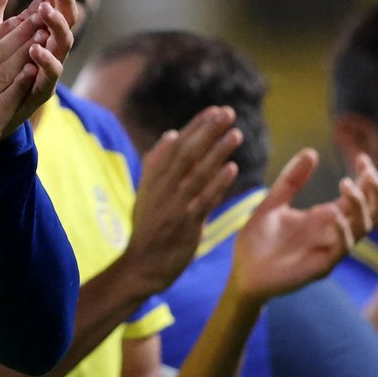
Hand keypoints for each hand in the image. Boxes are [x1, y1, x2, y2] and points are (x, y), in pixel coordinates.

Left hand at [0, 0, 76, 133]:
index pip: (52, 4)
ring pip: (62, 47)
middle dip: (63, 1)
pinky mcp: (37, 94)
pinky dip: (45, 63)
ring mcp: (45, 72)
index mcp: (37, 33)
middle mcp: (47, 51)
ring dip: (56, 27)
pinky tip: (36, 49)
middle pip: (65, 21)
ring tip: (45, 11)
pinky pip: (49, 78)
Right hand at [121, 106, 242, 292]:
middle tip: (228, 112)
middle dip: (208, 131)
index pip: (177, 145)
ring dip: (217, 152)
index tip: (214, 110)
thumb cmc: (147, 229)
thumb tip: (171, 134)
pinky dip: (218, 183)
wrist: (141, 266)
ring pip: (198, 173)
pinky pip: (204, 200)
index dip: (196, 126)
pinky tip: (232, 168)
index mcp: (153, 178)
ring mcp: (174, 206)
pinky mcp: (186, 224)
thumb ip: (158, 164)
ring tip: (236, 133)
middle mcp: (163, 188)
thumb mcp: (146, 192)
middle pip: (187, 153)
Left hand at [229, 150, 377, 305]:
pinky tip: (333, 214)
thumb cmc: (258, 242)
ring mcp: (329, 250)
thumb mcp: (272, 203)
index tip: (362, 157)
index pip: (360, 196)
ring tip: (346, 184)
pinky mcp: (320, 266)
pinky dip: (342, 231)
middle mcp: (333, 233)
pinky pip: (341, 249)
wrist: (242, 273)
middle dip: (376, 190)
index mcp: (325, 218)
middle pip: (373, 213)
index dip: (367, 177)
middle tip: (366, 170)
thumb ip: (291, 181)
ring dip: (360, 205)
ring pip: (363, 228)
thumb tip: (311, 152)